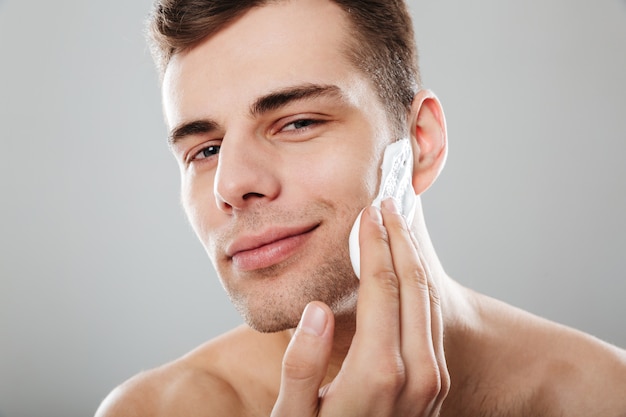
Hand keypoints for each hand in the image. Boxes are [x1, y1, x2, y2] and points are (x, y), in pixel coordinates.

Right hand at [271, 199, 449, 416]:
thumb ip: (301, 366)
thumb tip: (317, 310)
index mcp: (379, 373)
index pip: (382, 286)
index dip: (375, 243)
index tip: (368, 211)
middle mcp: (417, 373)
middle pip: (414, 285)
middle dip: (401, 239)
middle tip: (388, 204)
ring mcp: (433, 381)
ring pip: (430, 300)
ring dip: (415, 258)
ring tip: (400, 227)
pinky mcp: (436, 387)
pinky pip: (434, 322)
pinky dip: (422, 287)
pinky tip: (409, 271)